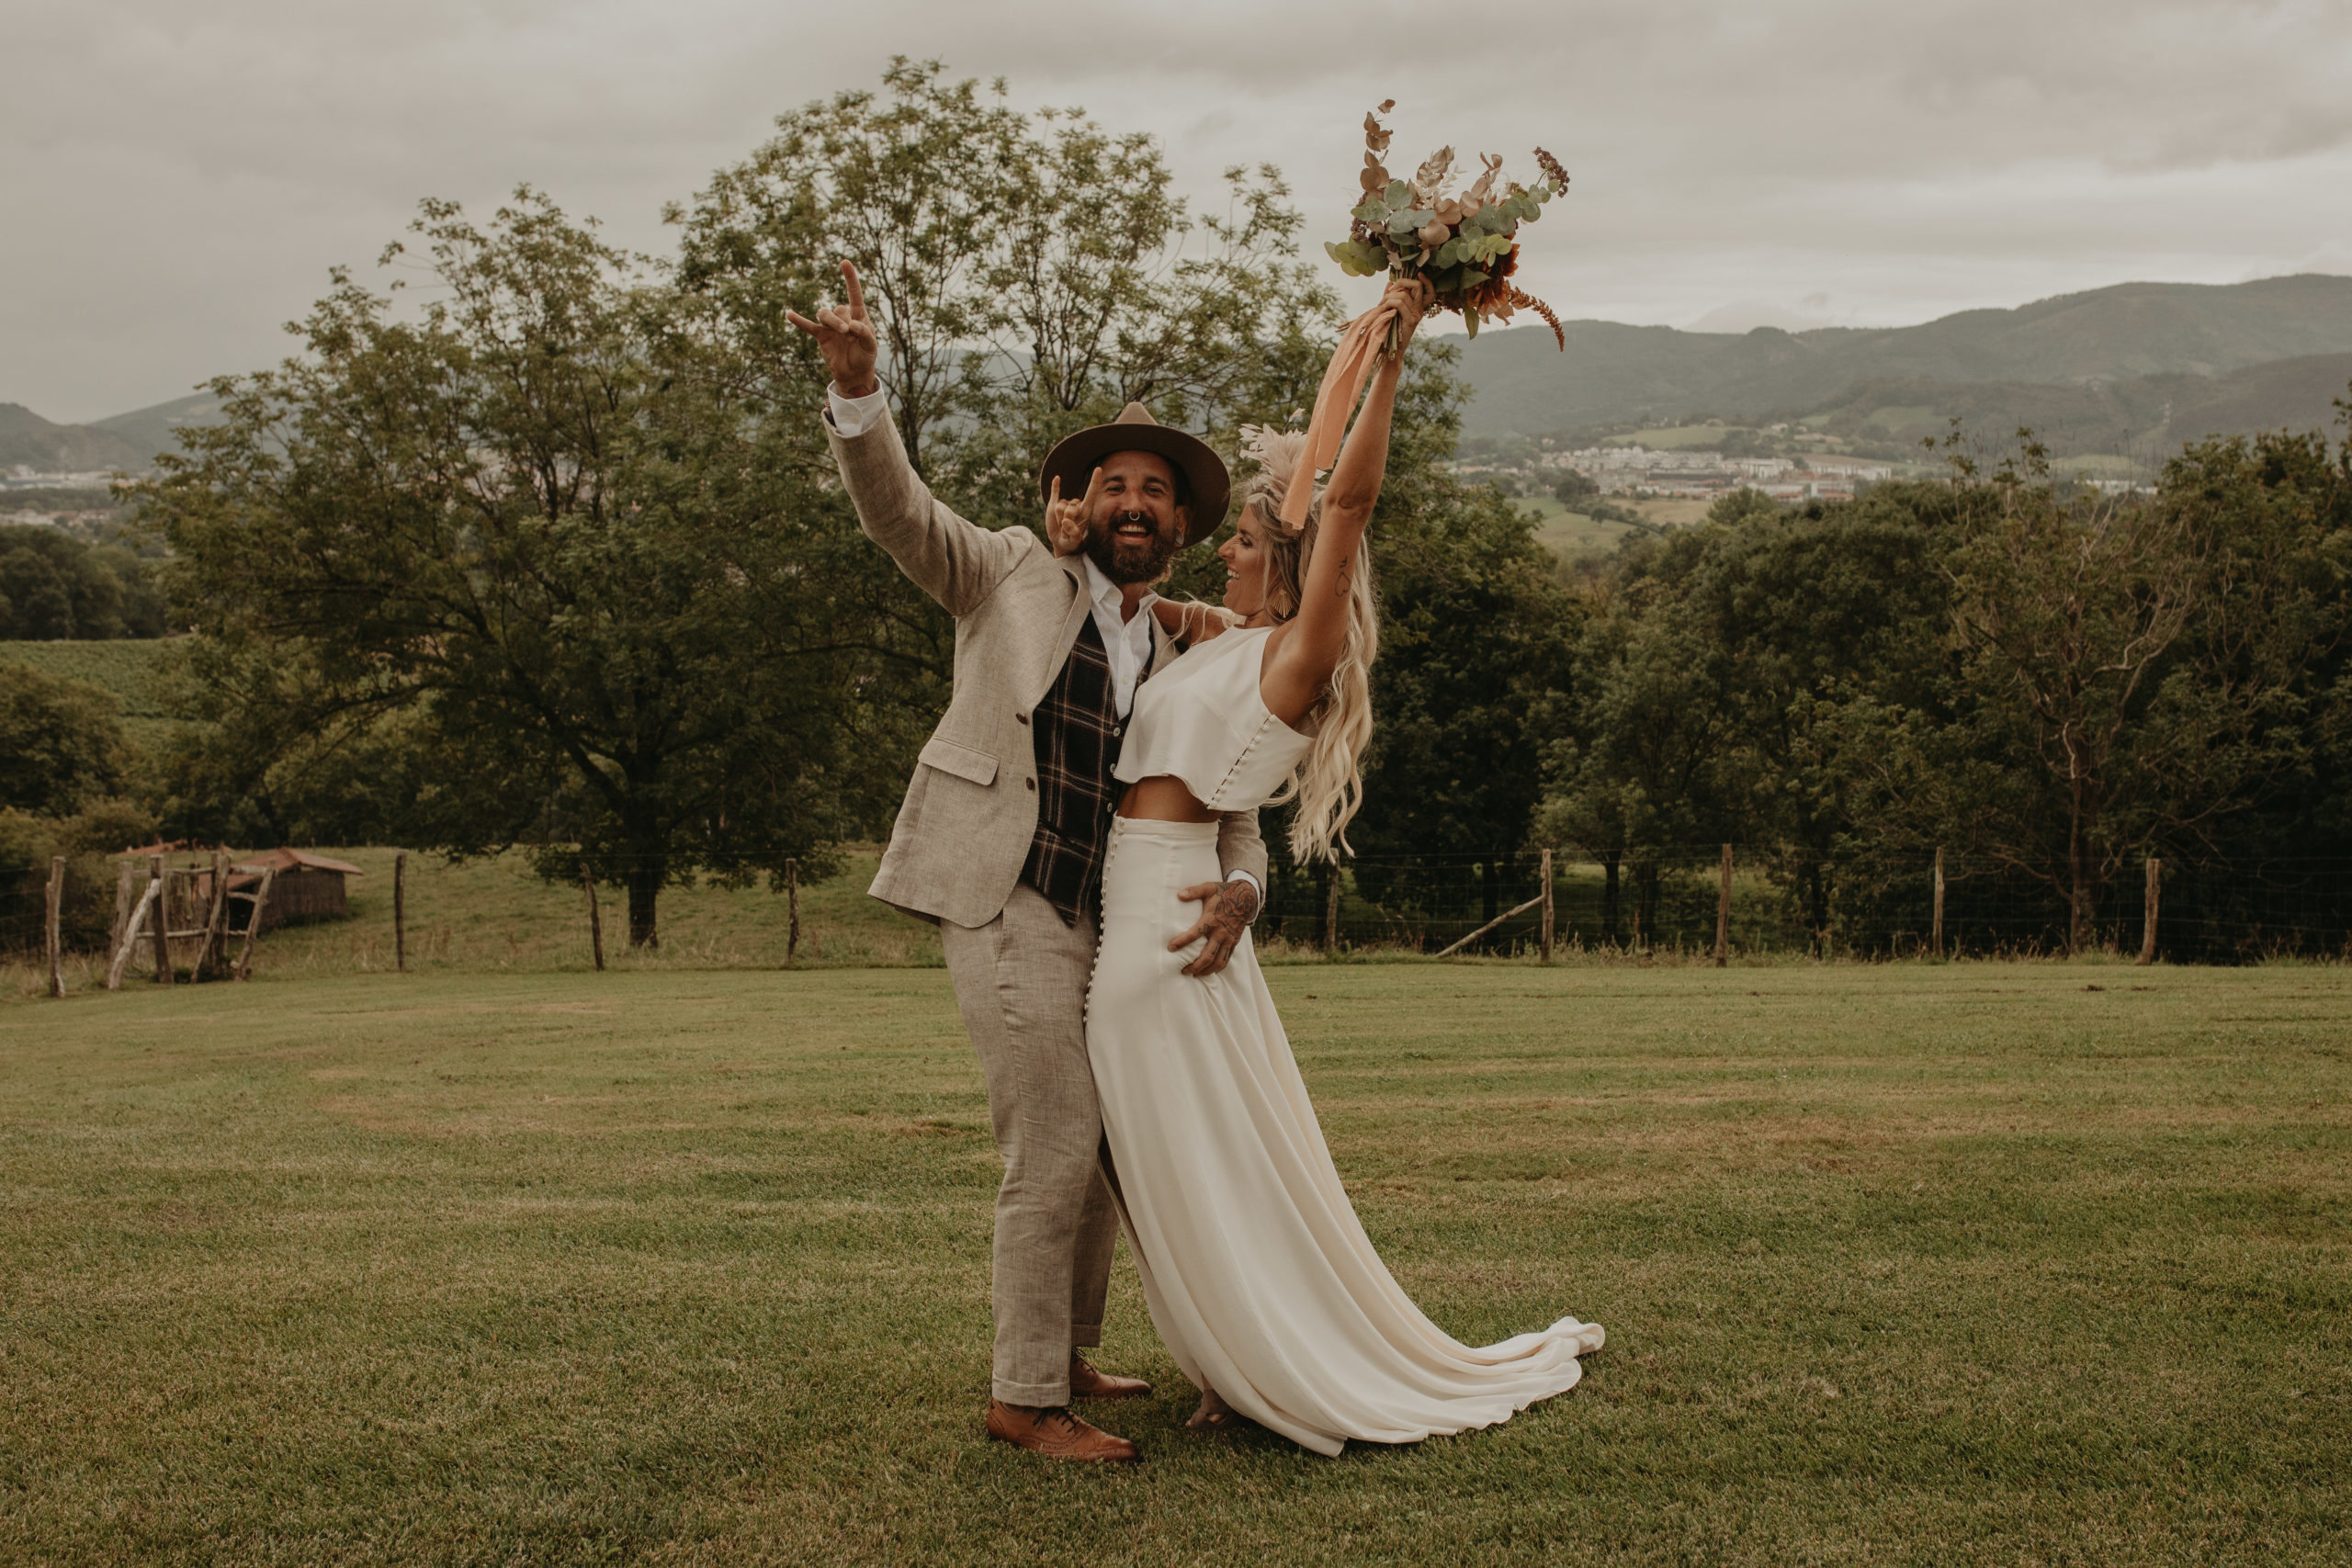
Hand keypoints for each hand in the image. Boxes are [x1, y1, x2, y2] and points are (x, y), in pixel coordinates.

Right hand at [784, 259, 880, 398]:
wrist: (854, 372)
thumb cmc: (865, 356)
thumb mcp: (870, 346)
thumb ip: (865, 334)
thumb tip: (853, 325)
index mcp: (858, 315)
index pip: (854, 293)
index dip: (850, 278)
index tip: (844, 262)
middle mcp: (843, 317)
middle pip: (838, 309)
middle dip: (845, 321)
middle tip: (851, 335)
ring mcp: (830, 326)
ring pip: (825, 314)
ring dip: (832, 321)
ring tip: (842, 333)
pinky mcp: (821, 335)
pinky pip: (808, 326)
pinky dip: (799, 320)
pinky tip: (789, 314)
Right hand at [1045, 466, 1101, 556]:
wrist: (1061, 543)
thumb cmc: (1071, 542)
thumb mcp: (1074, 541)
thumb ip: (1073, 532)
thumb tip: (1066, 520)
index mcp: (1086, 511)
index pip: (1091, 493)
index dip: (1094, 481)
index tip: (1098, 469)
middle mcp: (1076, 505)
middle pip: (1069, 506)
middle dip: (1066, 519)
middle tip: (1066, 529)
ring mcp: (1065, 504)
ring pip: (1059, 505)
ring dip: (1058, 518)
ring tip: (1061, 526)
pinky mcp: (1053, 504)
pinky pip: (1055, 492)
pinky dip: (1055, 486)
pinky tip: (1057, 478)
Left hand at [1171, 878, 1258, 977]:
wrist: (1246, 897)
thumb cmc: (1223, 892)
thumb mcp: (1209, 888)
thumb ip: (1194, 891)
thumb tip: (1179, 895)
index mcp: (1212, 920)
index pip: (1194, 934)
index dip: (1182, 942)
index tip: (1170, 948)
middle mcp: (1221, 932)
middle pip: (1207, 956)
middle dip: (1195, 966)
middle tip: (1183, 971)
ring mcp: (1229, 939)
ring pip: (1218, 961)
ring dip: (1206, 970)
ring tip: (1194, 975)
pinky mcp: (1234, 942)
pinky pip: (1226, 959)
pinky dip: (1218, 968)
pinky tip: (1209, 971)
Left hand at [1381, 275, 1434, 352]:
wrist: (1390, 350)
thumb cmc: (1389, 330)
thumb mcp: (1390, 309)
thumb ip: (1391, 296)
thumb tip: (1390, 283)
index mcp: (1418, 307)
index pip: (1430, 292)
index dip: (1427, 281)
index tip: (1420, 274)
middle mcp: (1420, 310)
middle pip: (1417, 286)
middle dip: (1401, 282)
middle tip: (1389, 291)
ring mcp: (1416, 315)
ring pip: (1403, 294)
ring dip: (1388, 296)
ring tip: (1381, 305)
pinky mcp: (1410, 321)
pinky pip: (1399, 304)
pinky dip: (1389, 302)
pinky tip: (1383, 308)